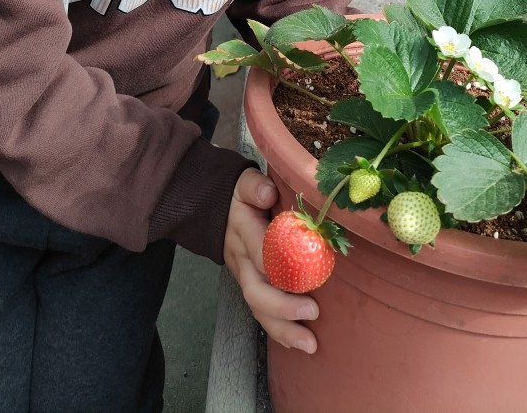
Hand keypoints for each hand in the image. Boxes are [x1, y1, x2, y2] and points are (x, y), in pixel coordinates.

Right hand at [223, 167, 318, 353]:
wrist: (213, 209)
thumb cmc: (240, 196)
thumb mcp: (244, 181)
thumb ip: (254, 186)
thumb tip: (268, 194)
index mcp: (243, 230)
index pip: (260, 252)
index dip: (281, 266)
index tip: (307, 276)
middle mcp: (242, 258)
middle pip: (256, 290)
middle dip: (284, 306)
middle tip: (313, 312)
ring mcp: (244, 276)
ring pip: (258, 308)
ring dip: (283, 328)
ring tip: (310, 344)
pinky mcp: (250, 286)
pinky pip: (260, 313)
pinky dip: (278, 331)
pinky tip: (298, 343)